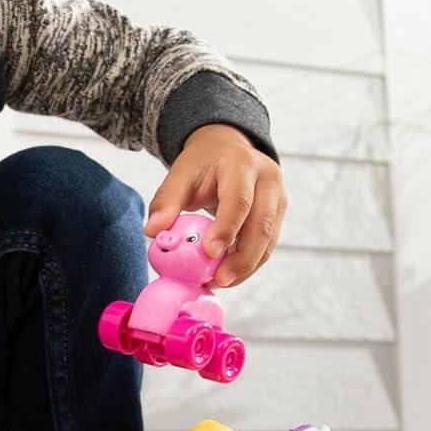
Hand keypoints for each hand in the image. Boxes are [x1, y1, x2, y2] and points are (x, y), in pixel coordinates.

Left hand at [145, 124, 285, 287]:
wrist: (227, 149)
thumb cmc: (203, 164)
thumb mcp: (181, 173)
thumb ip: (166, 201)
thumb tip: (152, 232)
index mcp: (243, 164)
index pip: (239, 200)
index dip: (227, 228)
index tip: (210, 252)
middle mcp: (268, 180)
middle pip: (262, 225)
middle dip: (242, 258)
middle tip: (218, 279)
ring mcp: (278, 198)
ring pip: (268, 241)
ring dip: (246, 267)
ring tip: (220, 281)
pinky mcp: (278, 215)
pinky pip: (267, 245)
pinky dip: (248, 263)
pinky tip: (227, 275)